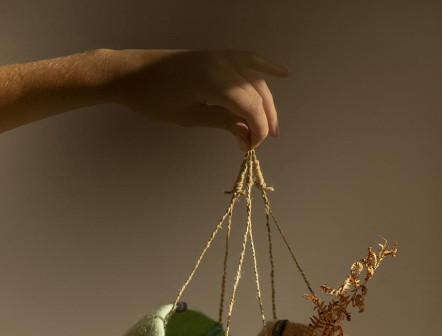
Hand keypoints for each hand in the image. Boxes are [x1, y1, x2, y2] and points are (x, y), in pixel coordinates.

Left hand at [106, 49, 289, 149]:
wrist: (131, 73)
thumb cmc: (155, 99)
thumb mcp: (191, 116)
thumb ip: (223, 123)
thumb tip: (246, 137)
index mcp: (214, 81)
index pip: (250, 108)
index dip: (257, 130)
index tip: (251, 147)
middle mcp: (222, 64)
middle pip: (257, 94)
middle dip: (263, 120)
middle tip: (261, 142)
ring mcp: (220, 56)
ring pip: (255, 79)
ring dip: (266, 102)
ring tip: (271, 125)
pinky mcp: (215, 55)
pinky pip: (247, 59)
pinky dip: (265, 66)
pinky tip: (283, 73)